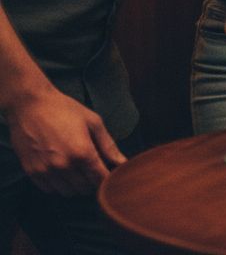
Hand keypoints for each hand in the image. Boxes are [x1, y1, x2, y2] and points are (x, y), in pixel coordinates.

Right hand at [7, 89, 125, 195]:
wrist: (31, 106)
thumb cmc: (64, 110)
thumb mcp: (93, 122)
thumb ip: (108, 145)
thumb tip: (121, 162)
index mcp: (82, 152)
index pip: (99, 178)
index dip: (107, 179)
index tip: (110, 175)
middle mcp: (63, 165)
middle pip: (84, 188)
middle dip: (93, 182)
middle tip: (95, 171)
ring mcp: (46, 171)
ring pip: (67, 192)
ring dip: (77, 186)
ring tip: (80, 171)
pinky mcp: (32, 172)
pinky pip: (50, 189)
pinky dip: (59, 186)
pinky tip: (64, 172)